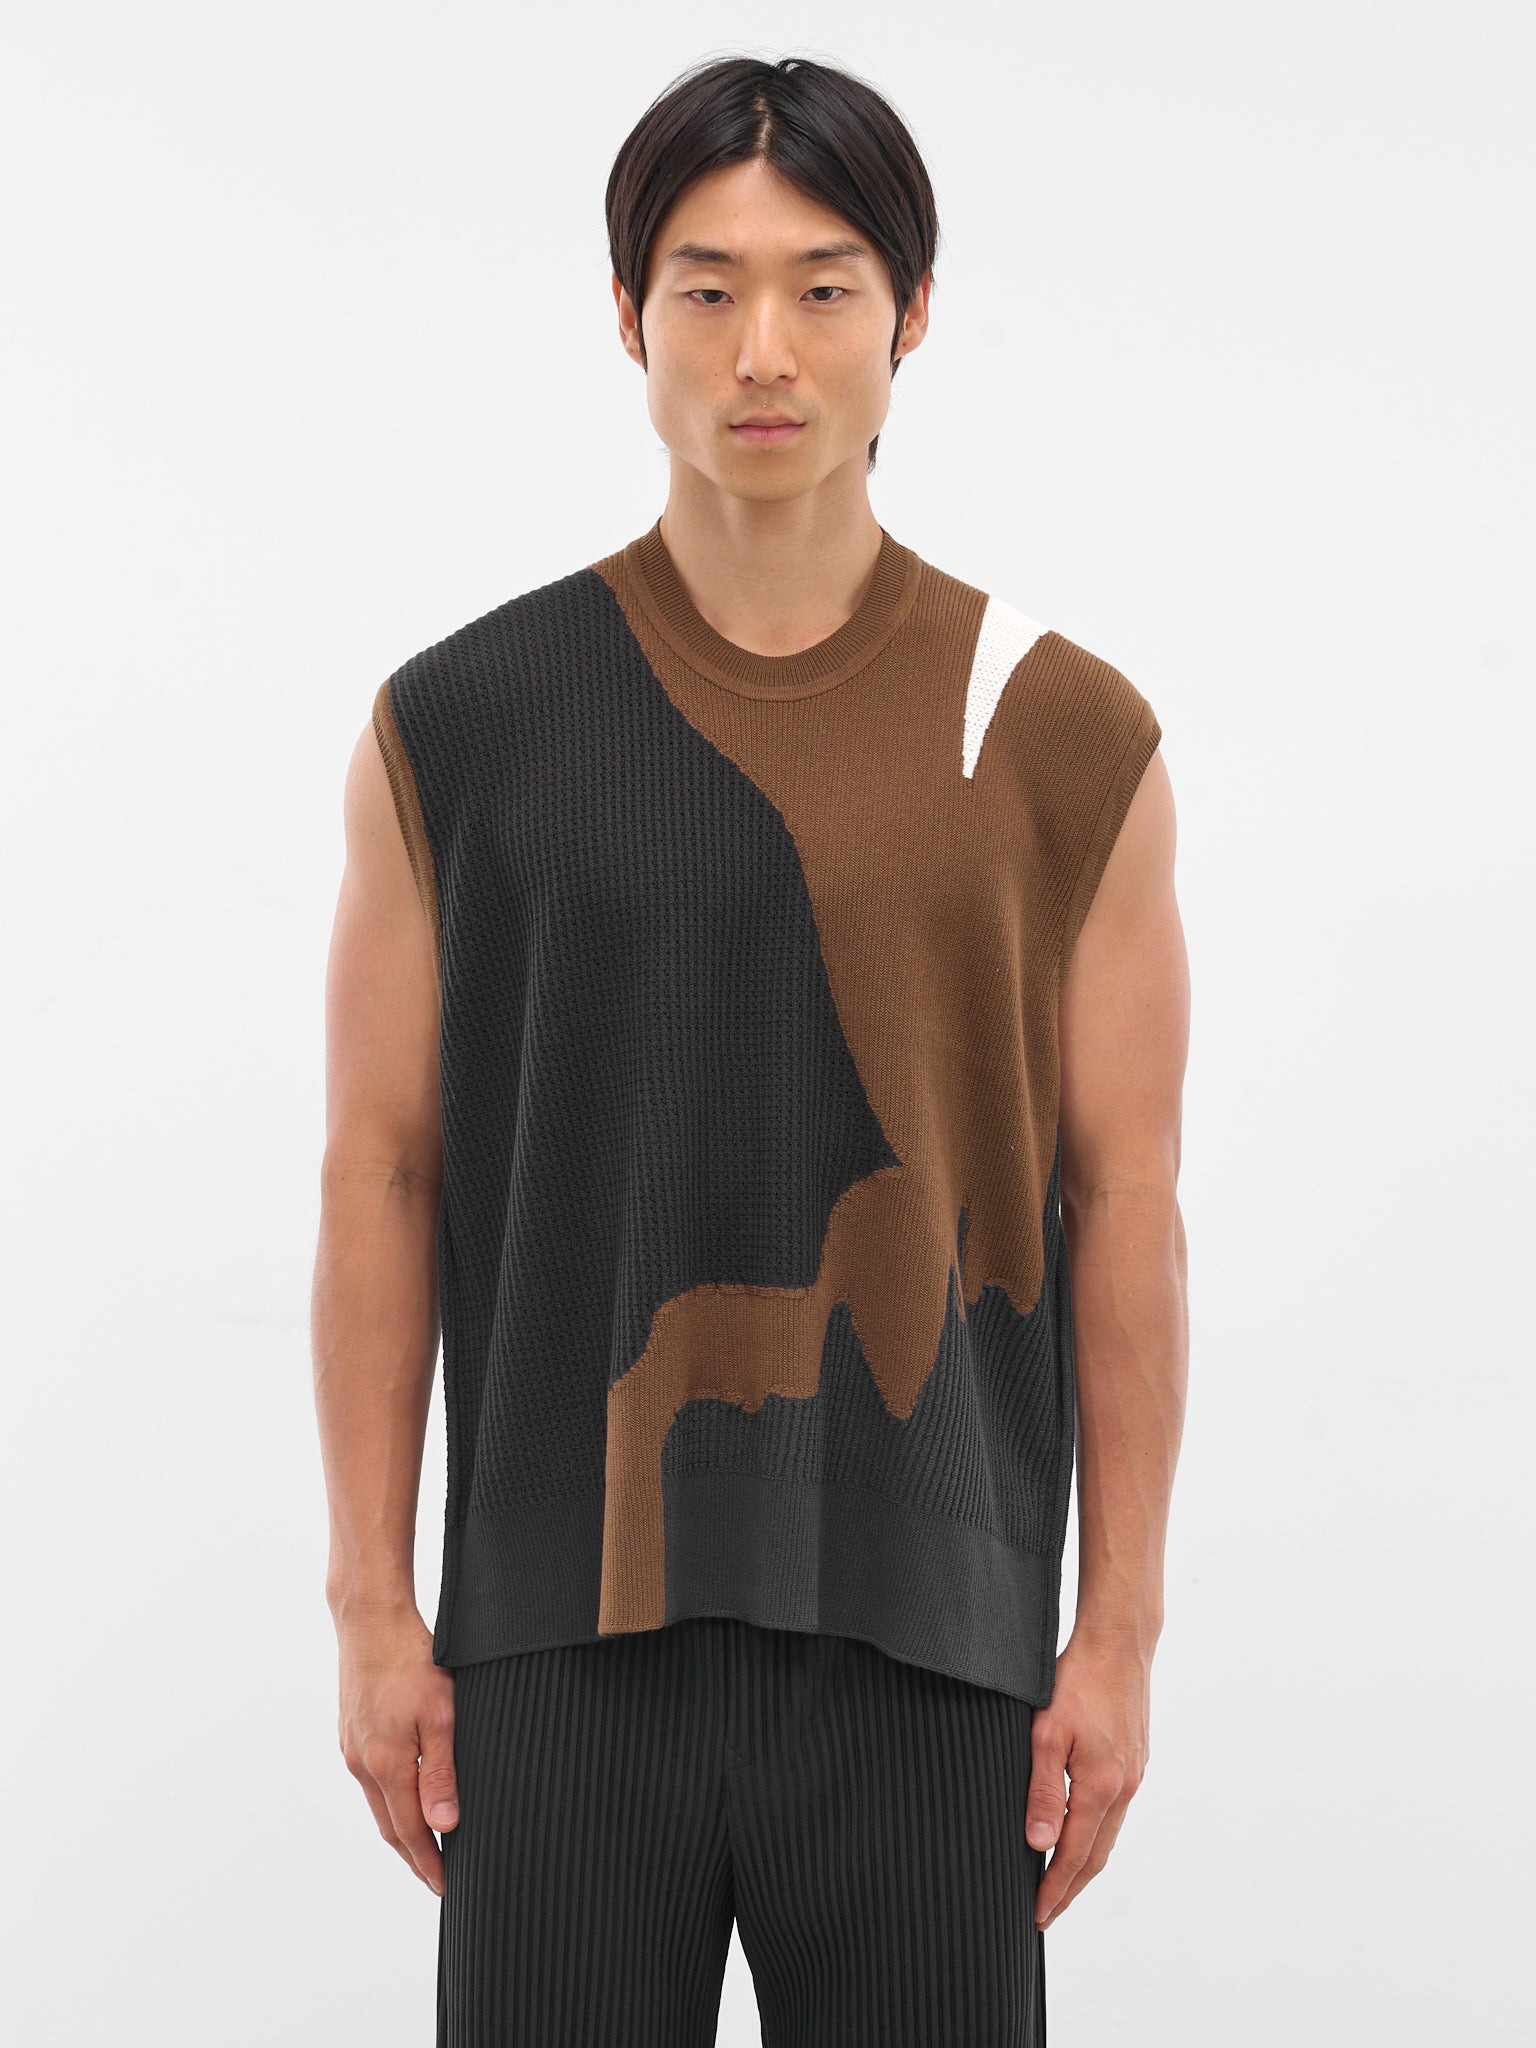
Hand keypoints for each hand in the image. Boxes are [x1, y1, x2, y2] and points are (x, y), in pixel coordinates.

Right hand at [337, 1608, 458, 1896]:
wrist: (369, 1618)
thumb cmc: (412, 1658)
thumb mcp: (440, 1713)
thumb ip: (441, 1772)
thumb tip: (445, 1826)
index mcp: (385, 1764)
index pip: (410, 1831)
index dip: (429, 1862)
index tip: (446, 1886)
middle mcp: (362, 1762)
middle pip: (390, 1826)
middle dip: (415, 1856)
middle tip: (437, 1879)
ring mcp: (353, 1747)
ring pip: (379, 1803)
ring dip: (401, 1829)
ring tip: (426, 1847)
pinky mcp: (351, 1731)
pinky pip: (372, 1779)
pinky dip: (390, 1800)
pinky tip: (404, 1798)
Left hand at [1026, 1626, 1151, 1929]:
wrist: (1119, 1643)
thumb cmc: (1078, 1679)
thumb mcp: (1045, 1733)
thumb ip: (1043, 1791)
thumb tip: (1040, 1843)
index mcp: (1102, 1786)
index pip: (1074, 1855)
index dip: (1055, 1888)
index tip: (1037, 1914)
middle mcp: (1124, 1787)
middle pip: (1096, 1854)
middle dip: (1071, 1888)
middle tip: (1047, 1912)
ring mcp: (1134, 1773)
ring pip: (1109, 1834)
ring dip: (1085, 1862)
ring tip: (1061, 1882)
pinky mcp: (1136, 1758)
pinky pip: (1116, 1810)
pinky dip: (1097, 1832)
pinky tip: (1083, 1832)